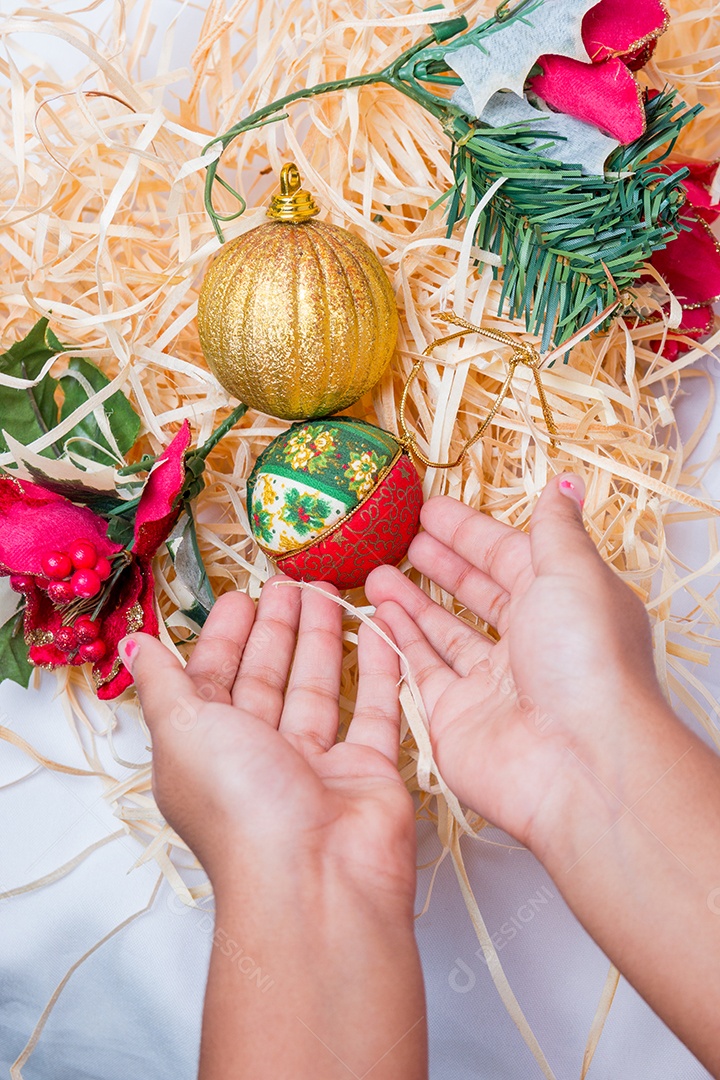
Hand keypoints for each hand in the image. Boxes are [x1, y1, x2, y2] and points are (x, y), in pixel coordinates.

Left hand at [121, 581, 426, 1079]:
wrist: (314, 879)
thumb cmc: (238, 803)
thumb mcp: (182, 731)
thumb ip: (162, 682)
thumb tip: (132, 643)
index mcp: (209, 749)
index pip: (213, 679)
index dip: (224, 638)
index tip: (241, 596)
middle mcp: (259, 757)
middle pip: (268, 679)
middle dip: (277, 630)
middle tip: (291, 582)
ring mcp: (316, 765)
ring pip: (319, 688)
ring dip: (323, 640)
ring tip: (330, 592)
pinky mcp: (368, 771)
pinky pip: (374, 711)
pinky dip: (379, 671)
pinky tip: (378, 631)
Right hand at [365, 473, 674, 856]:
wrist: (579, 762)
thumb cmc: (585, 660)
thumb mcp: (574, 574)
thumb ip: (556, 529)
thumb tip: (564, 484)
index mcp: (561, 602)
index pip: (508, 555)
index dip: (469, 531)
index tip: (428, 510)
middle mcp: (530, 643)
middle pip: (477, 594)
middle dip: (441, 566)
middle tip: (401, 541)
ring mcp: (492, 683)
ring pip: (444, 633)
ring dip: (411, 601)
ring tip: (375, 572)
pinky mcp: (458, 717)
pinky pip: (421, 671)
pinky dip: (399, 643)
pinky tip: (377, 615)